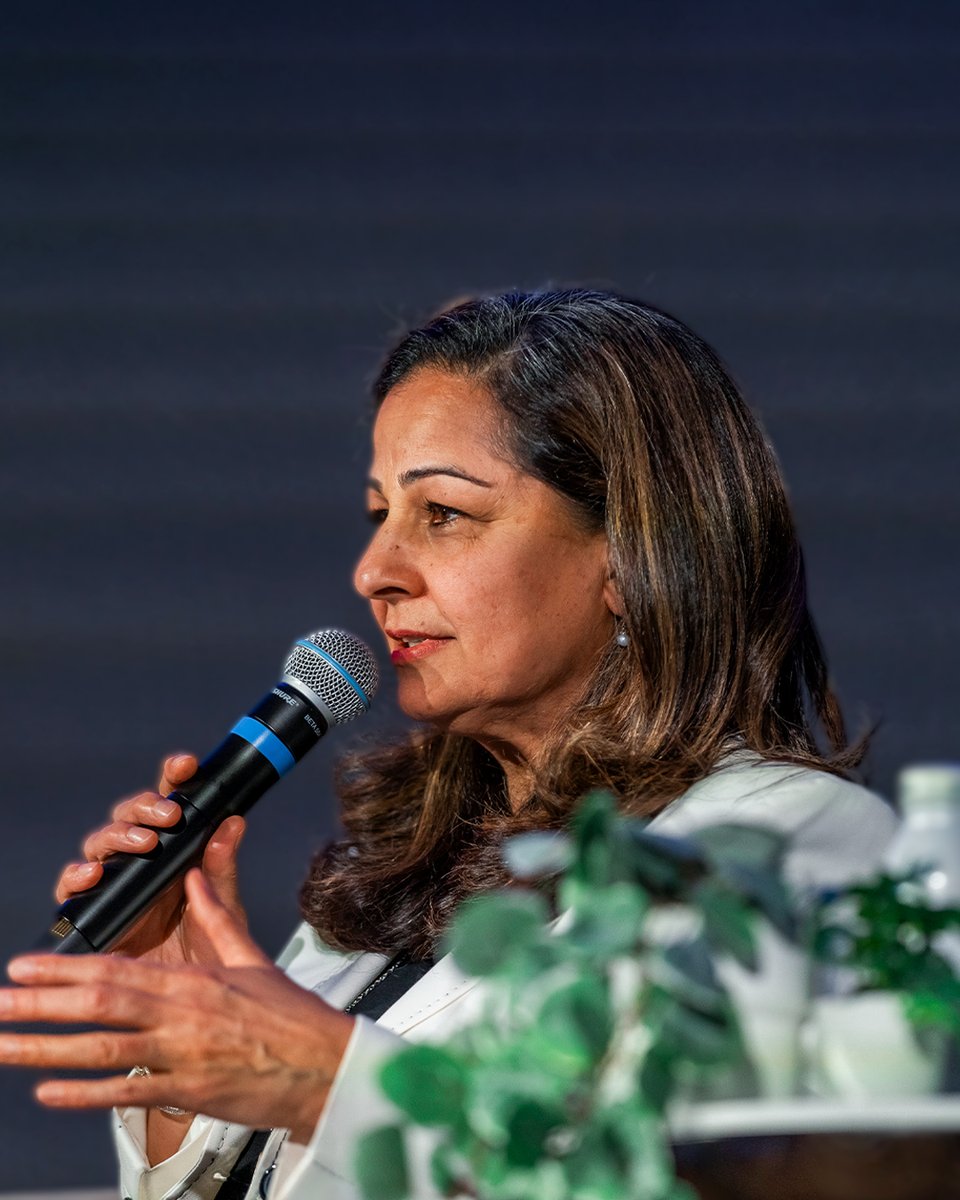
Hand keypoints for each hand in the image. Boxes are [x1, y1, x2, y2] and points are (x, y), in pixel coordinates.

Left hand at [1, 870, 353, 1144]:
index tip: (25, 967)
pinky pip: (129, 1093)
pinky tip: (48, 1091)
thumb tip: (195, 873)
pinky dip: (85, 1095)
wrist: (326, 1066)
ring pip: (101, 1051)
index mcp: (192, 980)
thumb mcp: (251, 958)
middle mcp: (181, 1014)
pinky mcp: (190, 1091)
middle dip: (39, 1006)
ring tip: (2, 1047)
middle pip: (97, 1006)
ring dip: (44, 1049)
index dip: (65, 968)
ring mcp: (182, 1055)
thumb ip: (216, 915)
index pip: (117, 969)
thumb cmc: (290, 1016)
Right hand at [53, 754, 247, 968]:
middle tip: (168, 815)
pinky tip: (93, 874)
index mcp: (176, 847)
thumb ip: (221, 867)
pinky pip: (74, 887)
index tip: (186, 765)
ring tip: (143, 843)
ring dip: (118, 835)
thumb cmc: (210, 947)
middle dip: (146, 806)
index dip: (174, 777)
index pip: (170, 800)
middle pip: (130, 815)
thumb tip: (234, 822)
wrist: (188, 999)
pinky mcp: (94, 910)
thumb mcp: (223, 906)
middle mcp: (142, 859)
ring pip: (101, 842)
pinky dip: (78, 876)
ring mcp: (116, 882)